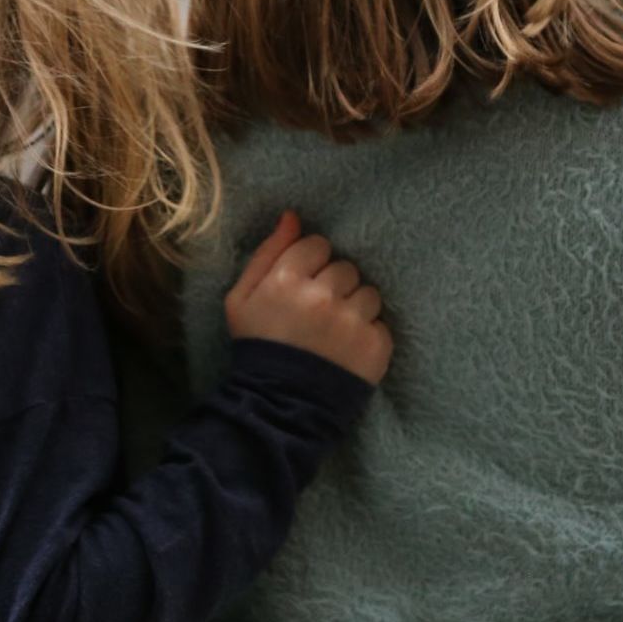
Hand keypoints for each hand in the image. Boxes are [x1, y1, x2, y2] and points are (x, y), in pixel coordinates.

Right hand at [224, 212, 392, 384]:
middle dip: (333, 286)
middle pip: (345, 268)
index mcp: (286, 281)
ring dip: (355, 308)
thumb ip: (268, 252)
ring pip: (368, 292)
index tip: (302, 287)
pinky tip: (347, 350)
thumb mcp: (241, 298)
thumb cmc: (257, 346)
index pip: (317, 245)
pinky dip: (368, 334)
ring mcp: (352, 322)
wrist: (278, 406)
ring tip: (334, 332)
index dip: (311, 265)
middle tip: (317, 314)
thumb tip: (293, 216)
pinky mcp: (375, 346)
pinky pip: (381, 323)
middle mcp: (322, 297)